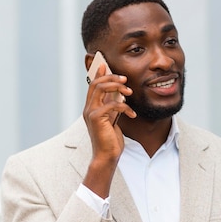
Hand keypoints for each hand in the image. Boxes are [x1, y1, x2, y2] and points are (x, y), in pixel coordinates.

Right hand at [82, 63, 135, 196]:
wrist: (107, 156)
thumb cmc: (110, 140)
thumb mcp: (113, 120)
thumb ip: (112, 107)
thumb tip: (119, 94)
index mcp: (91, 108)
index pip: (93, 86)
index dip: (99, 74)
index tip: (105, 65)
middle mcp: (88, 108)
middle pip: (96, 83)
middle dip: (111, 78)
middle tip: (125, 79)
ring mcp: (90, 113)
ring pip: (101, 89)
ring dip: (117, 87)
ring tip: (129, 92)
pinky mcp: (97, 118)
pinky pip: (112, 104)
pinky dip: (124, 106)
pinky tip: (132, 114)